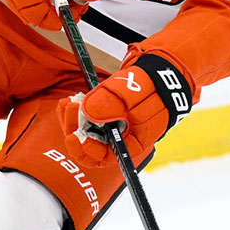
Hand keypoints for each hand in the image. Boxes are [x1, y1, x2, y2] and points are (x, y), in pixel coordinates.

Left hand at [59, 55, 190, 166]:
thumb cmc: (153, 85)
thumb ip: (112, 103)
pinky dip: (75, 111)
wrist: (160, 72)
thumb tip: (87, 113)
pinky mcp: (104, 114)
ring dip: (71, 119)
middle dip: (74, 128)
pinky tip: (70, 101)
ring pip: (83, 132)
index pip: (103, 158)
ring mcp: (110, 127)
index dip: (86, 150)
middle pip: (88, 145)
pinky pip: (84, 119)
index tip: (74, 135)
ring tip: (69, 101)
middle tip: (70, 107)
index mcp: (130, 143)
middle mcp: (118, 139)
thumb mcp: (134, 93)